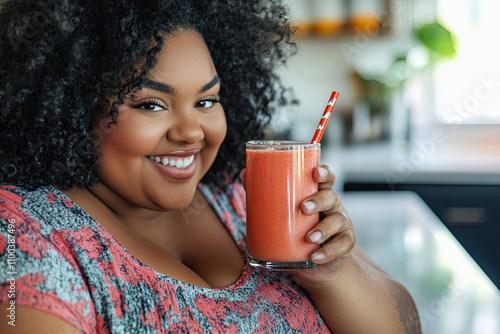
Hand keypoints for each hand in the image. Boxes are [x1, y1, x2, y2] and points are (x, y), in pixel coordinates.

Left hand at [241, 165, 355, 286]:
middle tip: (302, 208)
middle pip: (332, 196)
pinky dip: (328, 251)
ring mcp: (341, 224)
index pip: (326, 178)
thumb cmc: (296, 229)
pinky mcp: (344, 244)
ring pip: (338, 221)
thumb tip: (243, 173)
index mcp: (318, 193)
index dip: (324, 173)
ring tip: (309, 238)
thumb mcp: (281, 211)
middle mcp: (332, 206)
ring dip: (324, 229)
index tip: (316, 172)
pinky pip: (341, 246)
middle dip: (319, 201)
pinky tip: (315, 256)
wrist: (312, 263)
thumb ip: (264, 192)